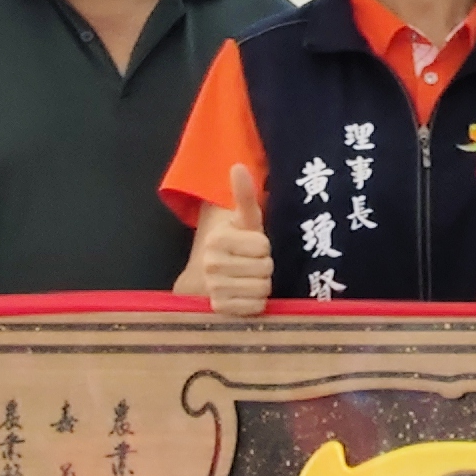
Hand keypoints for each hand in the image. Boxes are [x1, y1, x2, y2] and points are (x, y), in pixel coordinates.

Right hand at [182, 163, 275, 316]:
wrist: (211, 272)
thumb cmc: (236, 242)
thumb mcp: (243, 219)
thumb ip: (243, 195)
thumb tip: (238, 166)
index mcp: (217, 239)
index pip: (263, 246)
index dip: (263, 246)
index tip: (252, 245)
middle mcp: (212, 264)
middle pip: (265, 269)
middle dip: (264, 266)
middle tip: (251, 263)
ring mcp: (214, 288)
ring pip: (262, 290)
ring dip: (261, 284)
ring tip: (248, 277)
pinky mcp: (219, 309)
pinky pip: (254, 307)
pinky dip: (255, 303)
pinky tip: (245, 294)